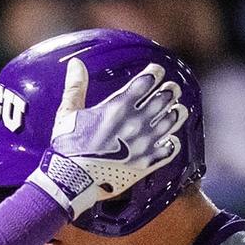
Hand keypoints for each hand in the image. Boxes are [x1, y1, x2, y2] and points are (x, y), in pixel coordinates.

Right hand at [29, 58, 187, 218]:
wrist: (72, 181)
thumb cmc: (68, 147)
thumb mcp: (68, 113)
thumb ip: (75, 87)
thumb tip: (76, 63)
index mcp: (118, 107)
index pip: (147, 81)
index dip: (155, 73)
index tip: (156, 71)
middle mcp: (136, 122)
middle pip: (164, 98)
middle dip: (169, 91)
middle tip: (171, 89)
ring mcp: (144, 143)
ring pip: (171, 122)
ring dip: (175, 113)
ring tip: (177, 109)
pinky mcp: (146, 163)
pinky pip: (170, 150)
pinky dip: (172, 143)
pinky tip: (171, 140)